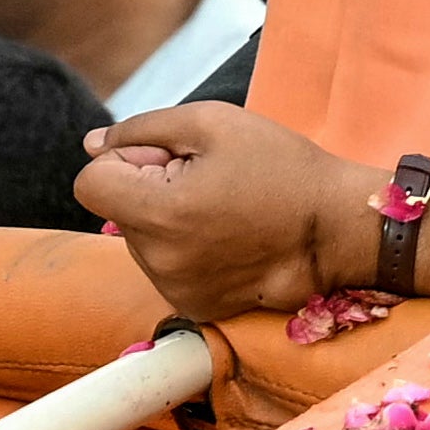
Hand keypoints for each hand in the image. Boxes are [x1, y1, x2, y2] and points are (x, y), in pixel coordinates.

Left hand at [72, 98, 372, 325]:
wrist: (340, 230)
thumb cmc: (283, 168)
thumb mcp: (214, 122)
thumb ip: (142, 128)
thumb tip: (92, 144)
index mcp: (159, 211)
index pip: (89, 183)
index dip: (123, 162)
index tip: (169, 160)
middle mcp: (159, 260)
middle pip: (118, 212)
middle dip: (149, 191)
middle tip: (210, 182)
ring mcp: (177, 289)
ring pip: (142, 241)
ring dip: (168, 222)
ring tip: (226, 211)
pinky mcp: (195, 307)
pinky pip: (167, 268)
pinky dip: (187, 251)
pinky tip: (230, 239)